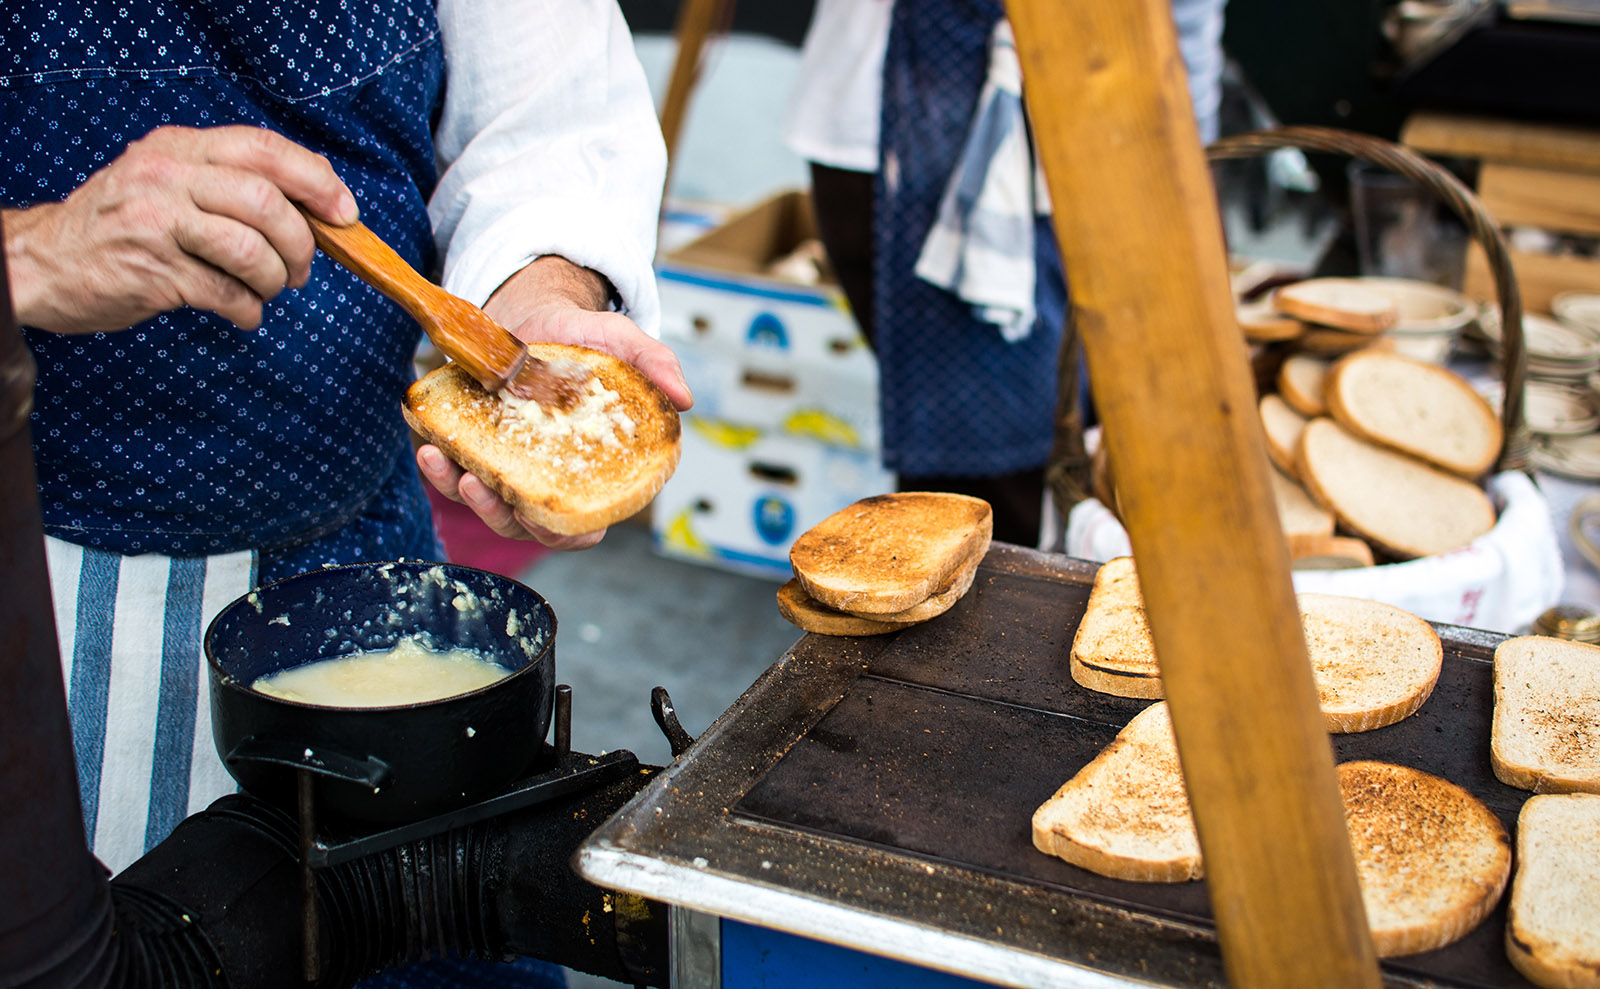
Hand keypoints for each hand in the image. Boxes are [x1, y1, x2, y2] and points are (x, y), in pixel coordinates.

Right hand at [3, 125, 356, 332]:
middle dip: (301, 243)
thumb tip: (319, 186)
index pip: (264, 149)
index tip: (345, 214)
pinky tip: (243, 313)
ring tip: (267, 290)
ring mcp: (155, 222)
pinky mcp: (151, 270)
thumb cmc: (125, 224)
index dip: (316, 180)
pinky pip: (224, 292)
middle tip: (300, 270)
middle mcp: (166, 175)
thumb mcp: (171, 180)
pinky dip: (248, 310)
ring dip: (274, 279)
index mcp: (180, 147)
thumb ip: (232, 178)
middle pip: (265, 201)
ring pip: (249, 249)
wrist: (45, 261)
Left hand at [417, 256, 693, 550]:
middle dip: (496, 514)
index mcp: (589, 472)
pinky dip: (438, 467)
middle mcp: (546, 480)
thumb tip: (684, 399)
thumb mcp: (620, 341)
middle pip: (524, 525)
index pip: (581, 525)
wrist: (532, 315)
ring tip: (443, 459)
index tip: (540, 511)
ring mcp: (505, 471)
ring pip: (483, 505)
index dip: (562, 531)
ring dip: (458, 492)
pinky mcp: (470, 453)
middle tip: (478, 486)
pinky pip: (451, 475)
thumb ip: (653, 362)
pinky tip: (430, 444)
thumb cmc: (582, 339)